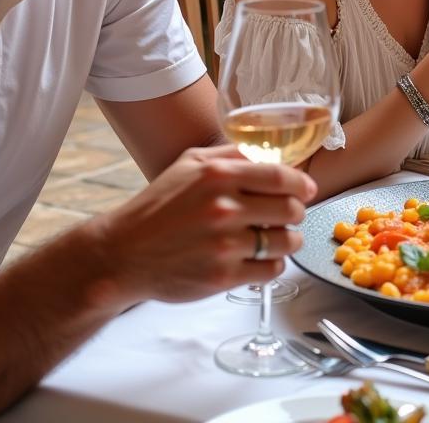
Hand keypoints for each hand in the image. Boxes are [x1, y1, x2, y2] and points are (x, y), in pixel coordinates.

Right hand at [92, 145, 316, 304]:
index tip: (307, 189)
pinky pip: (271, 269)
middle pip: (290, 209)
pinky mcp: (222, 276)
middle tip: (289, 214)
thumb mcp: (189, 164)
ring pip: (285, 241)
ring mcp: (224, 244)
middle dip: (296, 211)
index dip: (302, 184)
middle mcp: (224, 208)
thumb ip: (231, 154)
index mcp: (218, 175)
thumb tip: (270, 152)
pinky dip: (273, 264)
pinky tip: (261, 258)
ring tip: (276, 237)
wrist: (122, 254)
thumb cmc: (157, 206)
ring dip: (288, 239)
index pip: (281, 177)